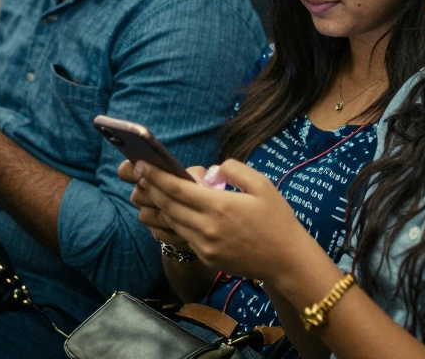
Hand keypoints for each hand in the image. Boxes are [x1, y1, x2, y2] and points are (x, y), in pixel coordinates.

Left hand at [132, 158, 318, 282]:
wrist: (286, 261)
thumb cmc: (277, 219)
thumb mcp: (262, 185)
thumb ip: (234, 170)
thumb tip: (210, 170)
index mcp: (219, 206)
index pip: (176, 188)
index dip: (155, 176)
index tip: (141, 163)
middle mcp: (207, 227)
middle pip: (168, 205)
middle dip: (150, 187)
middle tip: (137, 172)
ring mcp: (205, 246)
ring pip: (171, 222)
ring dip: (157, 205)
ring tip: (147, 190)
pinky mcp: (206, 257)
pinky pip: (182, 236)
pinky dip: (171, 222)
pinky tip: (167, 211)